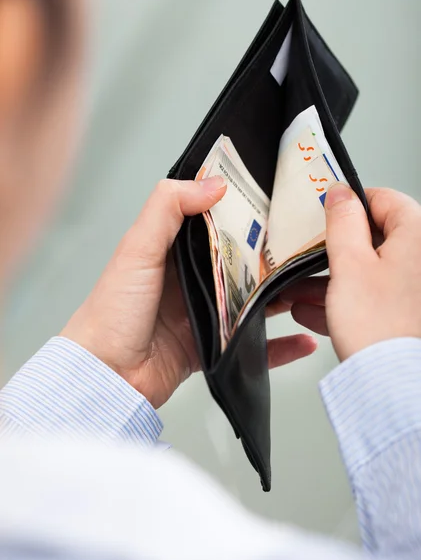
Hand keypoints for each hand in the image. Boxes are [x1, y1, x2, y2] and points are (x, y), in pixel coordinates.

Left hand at [61, 177, 316, 408]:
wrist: (105, 376)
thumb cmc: (113, 311)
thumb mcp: (136, 249)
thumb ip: (168, 208)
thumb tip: (214, 183)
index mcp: (177, 251)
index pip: (221, 223)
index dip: (250, 212)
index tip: (284, 202)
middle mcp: (195, 280)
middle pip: (247, 263)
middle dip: (279, 258)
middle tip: (314, 249)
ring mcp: (208, 314)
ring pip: (258, 302)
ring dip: (287, 298)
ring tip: (319, 290)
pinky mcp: (215, 348)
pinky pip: (256, 347)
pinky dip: (282, 346)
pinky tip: (306, 341)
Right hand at [280, 184, 420, 360]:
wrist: (393, 384)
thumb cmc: (380, 327)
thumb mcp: (348, 264)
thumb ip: (343, 223)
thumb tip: (341, 194)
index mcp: (417, 236)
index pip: (385, 200)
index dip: (351, 205)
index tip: (328, 213)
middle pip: (374, 240)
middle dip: (333, 253)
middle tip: (308, 259)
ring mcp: (414, 290)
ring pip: (369, 273)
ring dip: (332, 281)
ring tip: (299, 293)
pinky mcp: (406, 315)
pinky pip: (374, 299)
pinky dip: (346, 302)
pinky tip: (316, 312)